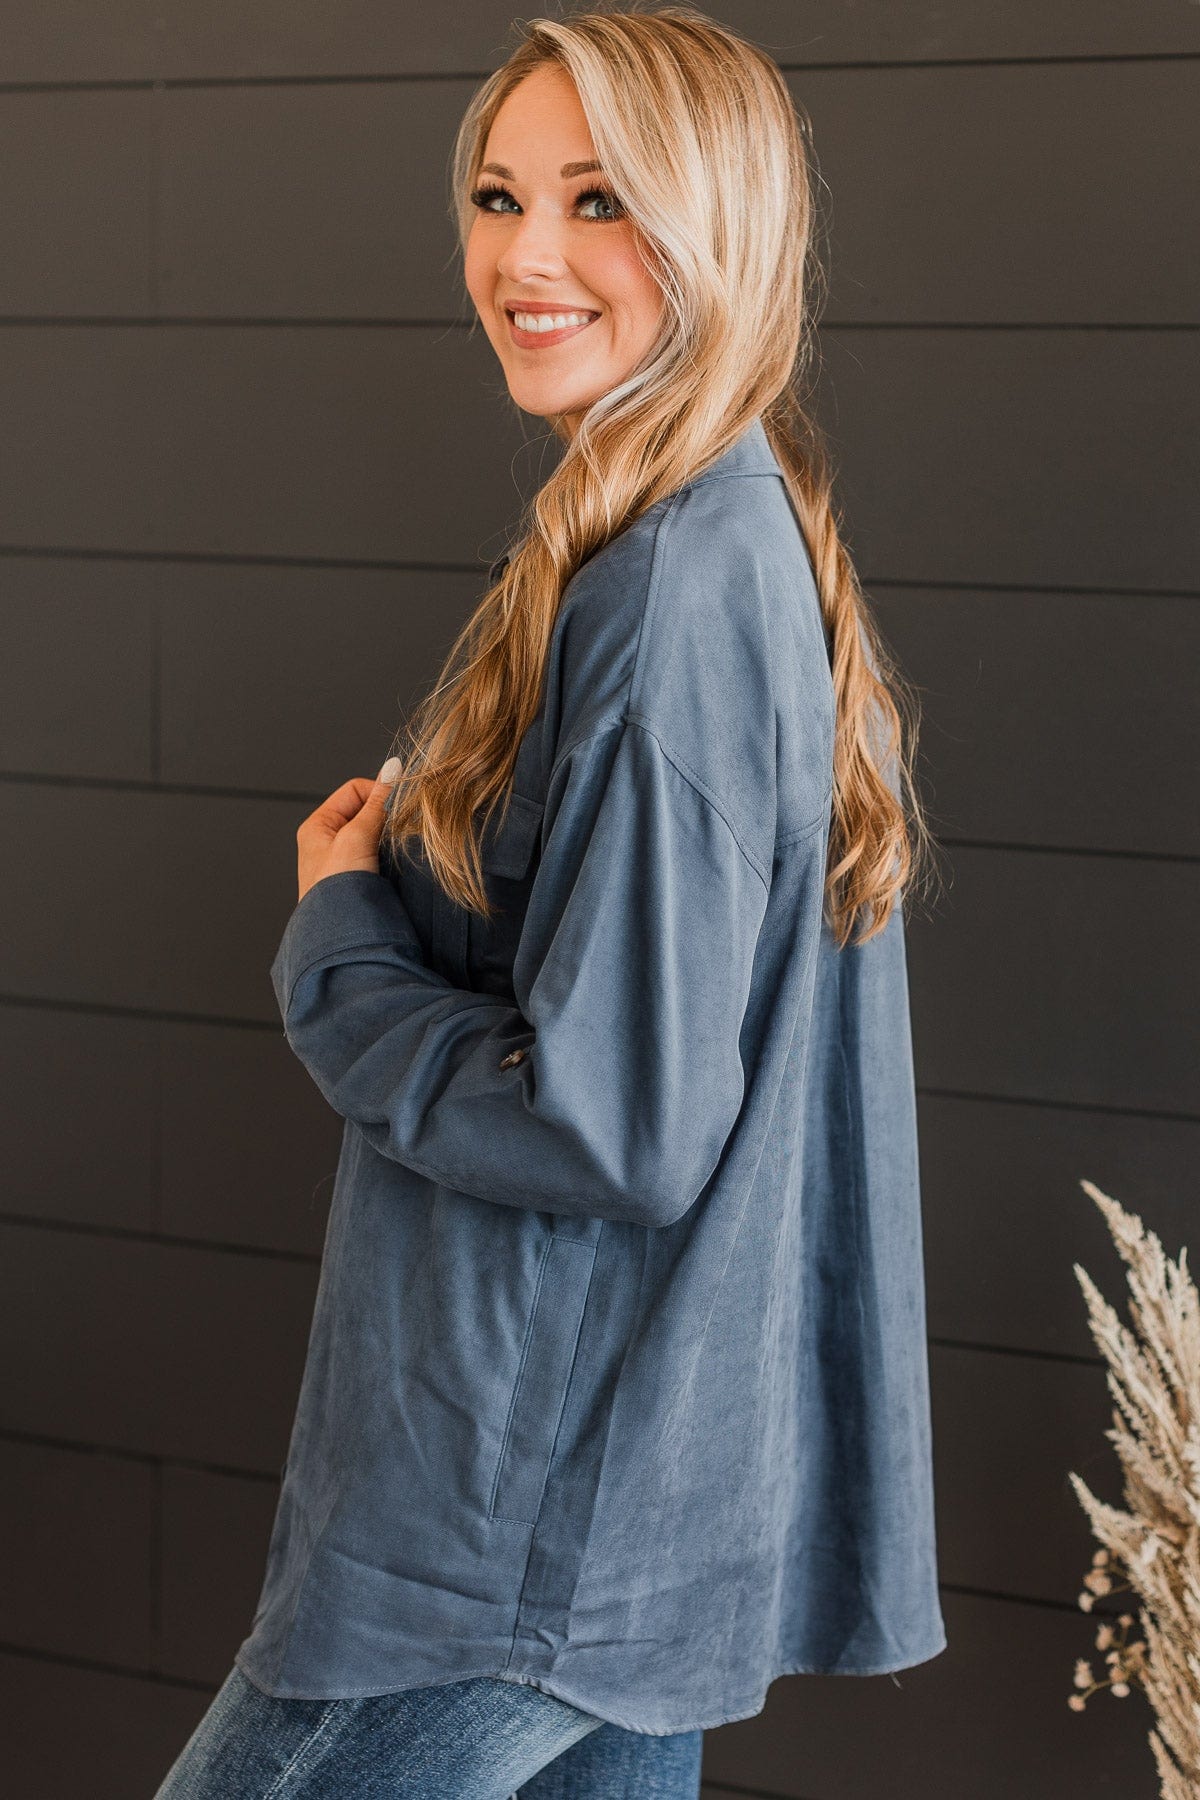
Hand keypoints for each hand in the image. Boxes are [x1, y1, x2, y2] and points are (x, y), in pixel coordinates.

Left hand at [295, 756, 400, 902]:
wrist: (339, 938)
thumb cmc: (336, 892)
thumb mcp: (356, 838)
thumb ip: (378, 804)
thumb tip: (394, 769)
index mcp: (318, 826)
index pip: (355, 790)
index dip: (379, 794)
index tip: (398, 807)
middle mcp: (329, 841)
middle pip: (367, 811)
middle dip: (386, 817)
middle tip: (399, 830)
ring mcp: (345, 861)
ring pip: (377, 834)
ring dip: (390, 838)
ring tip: (395, 850)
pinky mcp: (361, 880)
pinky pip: (382, 855)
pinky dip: (392, 855)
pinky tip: (397, 864)